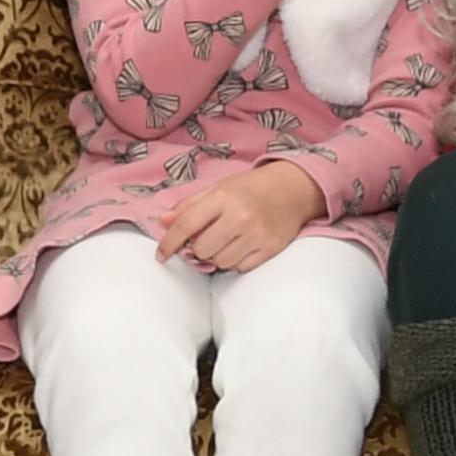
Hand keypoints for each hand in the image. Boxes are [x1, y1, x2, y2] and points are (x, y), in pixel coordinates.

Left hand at [154, 163, 327, 273]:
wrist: (294, 188)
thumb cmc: (252, 188)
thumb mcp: (219, 188)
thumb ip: (190, 205)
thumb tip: (163, 222)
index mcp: (223, 197)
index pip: (187, 224)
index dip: (169, 242)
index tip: (161, 255)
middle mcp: (240, 216)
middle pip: (202, 249)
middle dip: (198, 248)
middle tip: (207, 238)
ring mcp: (257, 234)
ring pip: (220, 262)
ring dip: (218, 255)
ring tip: (227, 240)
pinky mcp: (271, 248)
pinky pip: (241, 268)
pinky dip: (236, 262)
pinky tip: (241, 246)